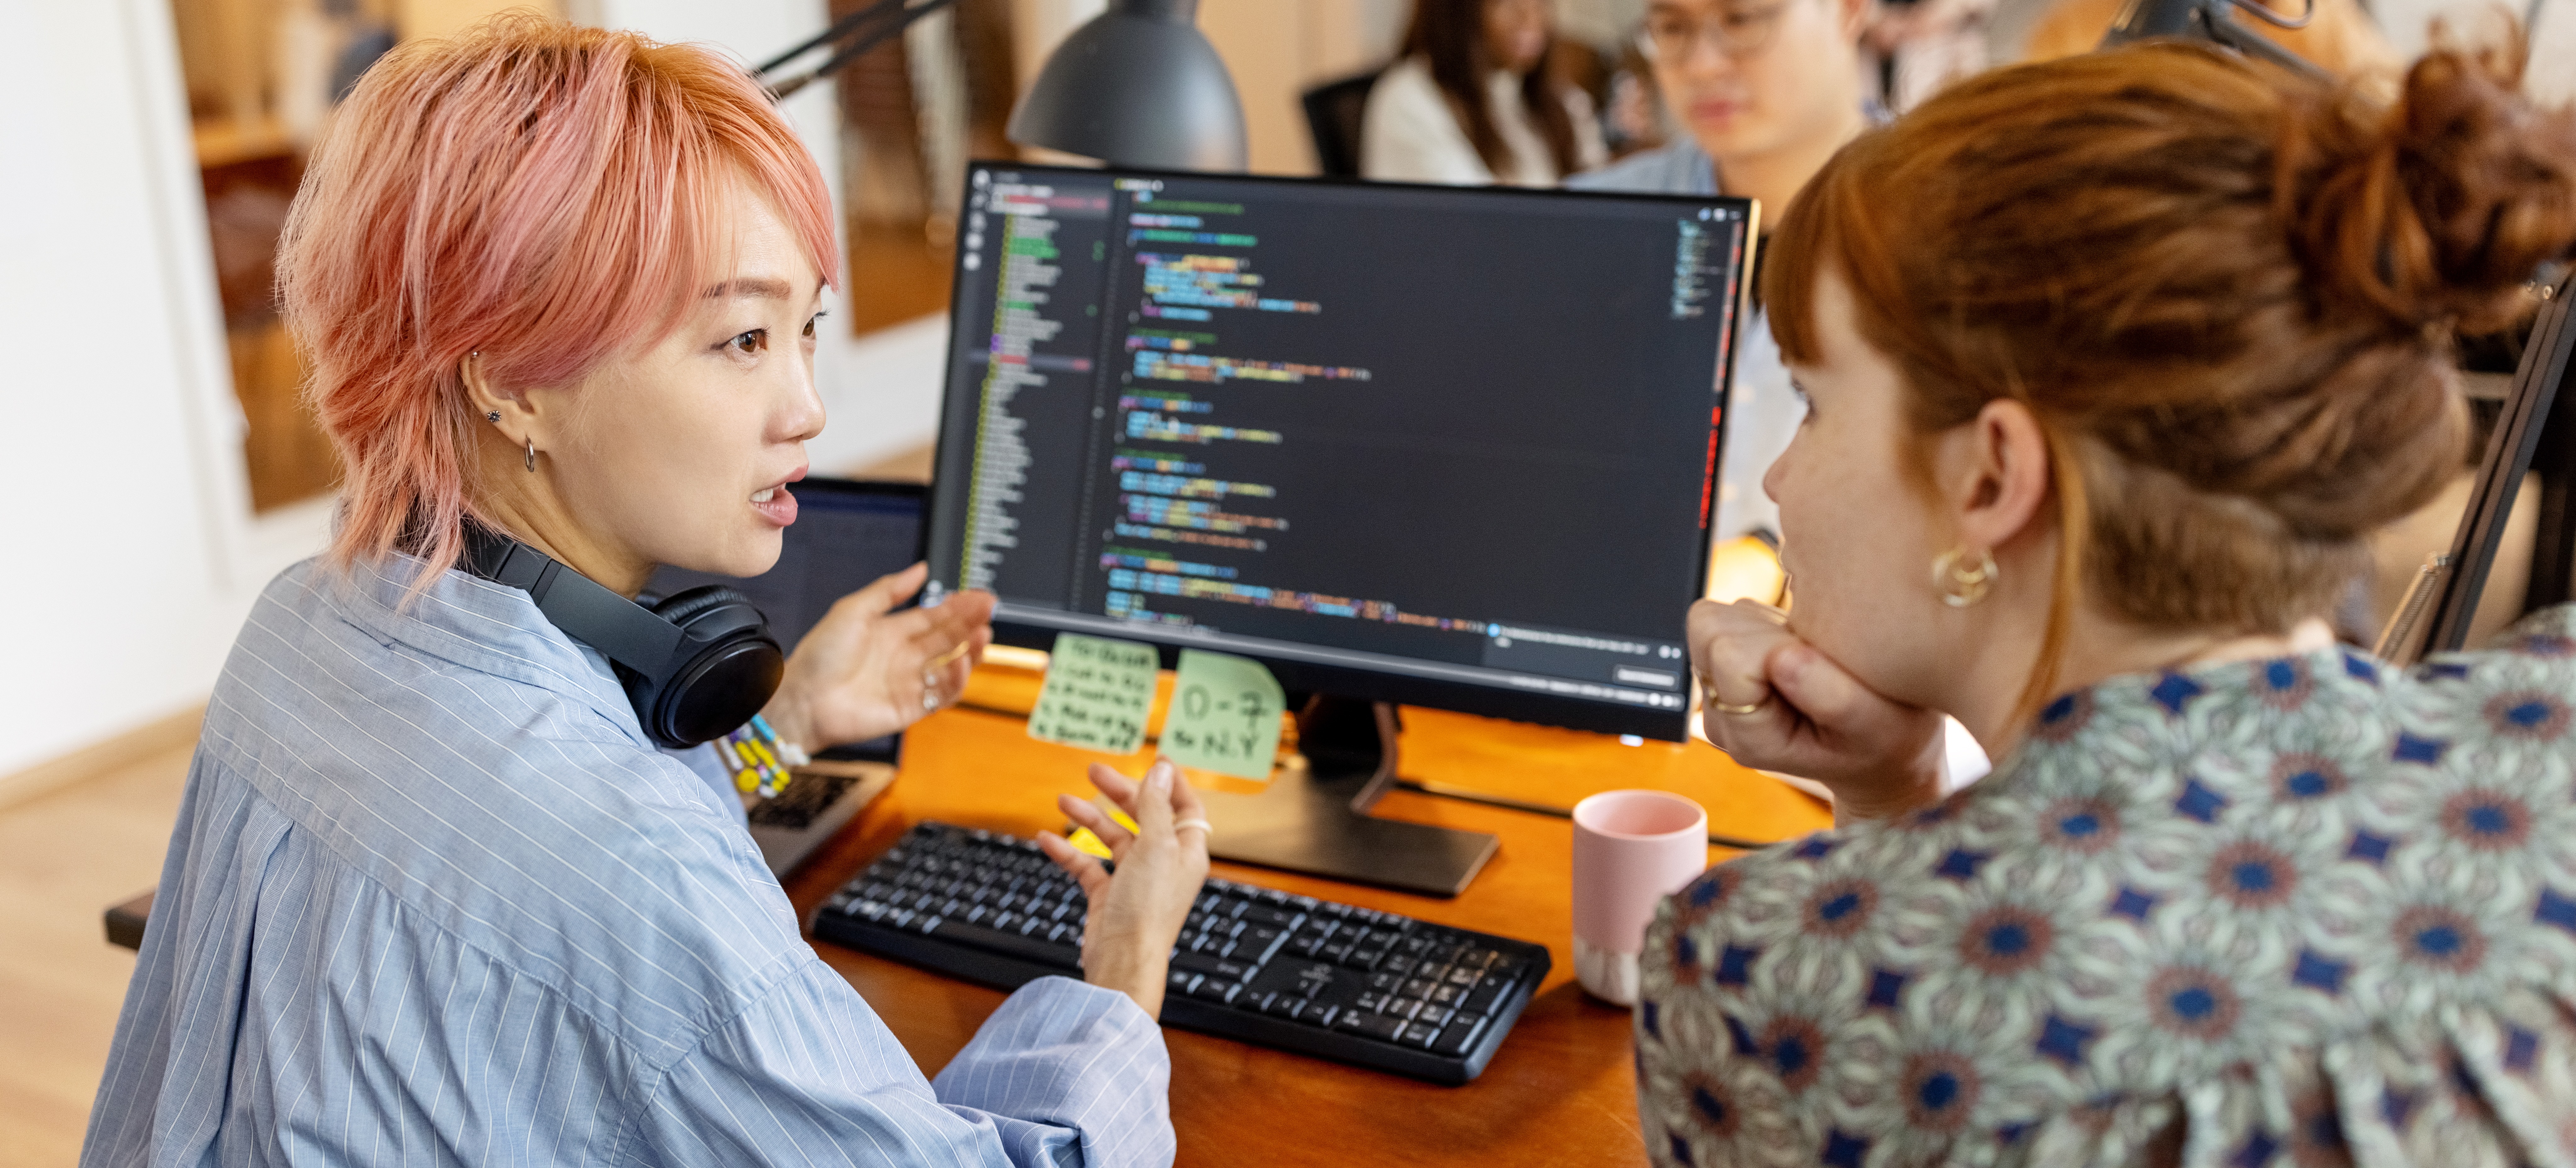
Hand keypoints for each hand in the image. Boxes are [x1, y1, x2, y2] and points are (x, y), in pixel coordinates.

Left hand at [760, 563, 994, 748]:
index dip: (957, 606)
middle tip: (989, 609)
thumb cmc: (819, 655)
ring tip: (982, 635)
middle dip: (970, 623)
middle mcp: (904, 656)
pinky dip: (956, 681)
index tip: (978, 596)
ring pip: (951, 666)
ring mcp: (908, 682)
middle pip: (947, 638)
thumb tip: (920, 568)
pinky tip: (961, 663)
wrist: (802, 699)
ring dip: (970, 651)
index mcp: (891, 632)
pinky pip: (941, 695)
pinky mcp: (910, 708)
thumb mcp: (853, 610)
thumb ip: (889, 590)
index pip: (934, 616)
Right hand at [1035, 760, 1210, 1016]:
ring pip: (1112, 838)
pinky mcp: (1108, 898)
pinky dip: (1069, 852)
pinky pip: (1088, 866)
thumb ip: (1155, 807)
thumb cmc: (1147, 910)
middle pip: (1143, 816)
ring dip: (1089, 818)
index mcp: (1185, 851)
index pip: (1184, 806)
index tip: (1155, 760)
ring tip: (1063, 801)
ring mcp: (1134, 881)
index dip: (1171, 783)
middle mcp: (1162, 864)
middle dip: (1119, 792)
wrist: (1122, 962)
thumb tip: (1162, 772)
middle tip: (1093, 771)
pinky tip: (1047, 840)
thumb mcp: (1155, 846)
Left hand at [1689, 599, 1946, 824]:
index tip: (1816, 661)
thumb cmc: (1882, 739)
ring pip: (1717, 617)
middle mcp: (1721, 713)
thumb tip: (1781, 656)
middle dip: (1765, 631)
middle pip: (1711, 630)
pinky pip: (1733, 614)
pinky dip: (1769, 622)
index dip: (1775, 645)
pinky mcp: (1728, 660)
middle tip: (1814, 658)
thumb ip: (1833, 699)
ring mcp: (1719, 686)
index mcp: (1749, 737)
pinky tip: (1801, 649)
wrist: (1878, 745)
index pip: (1730, 657)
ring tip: (1810, 656)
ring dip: (1767, 625)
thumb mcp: (1876, 726)